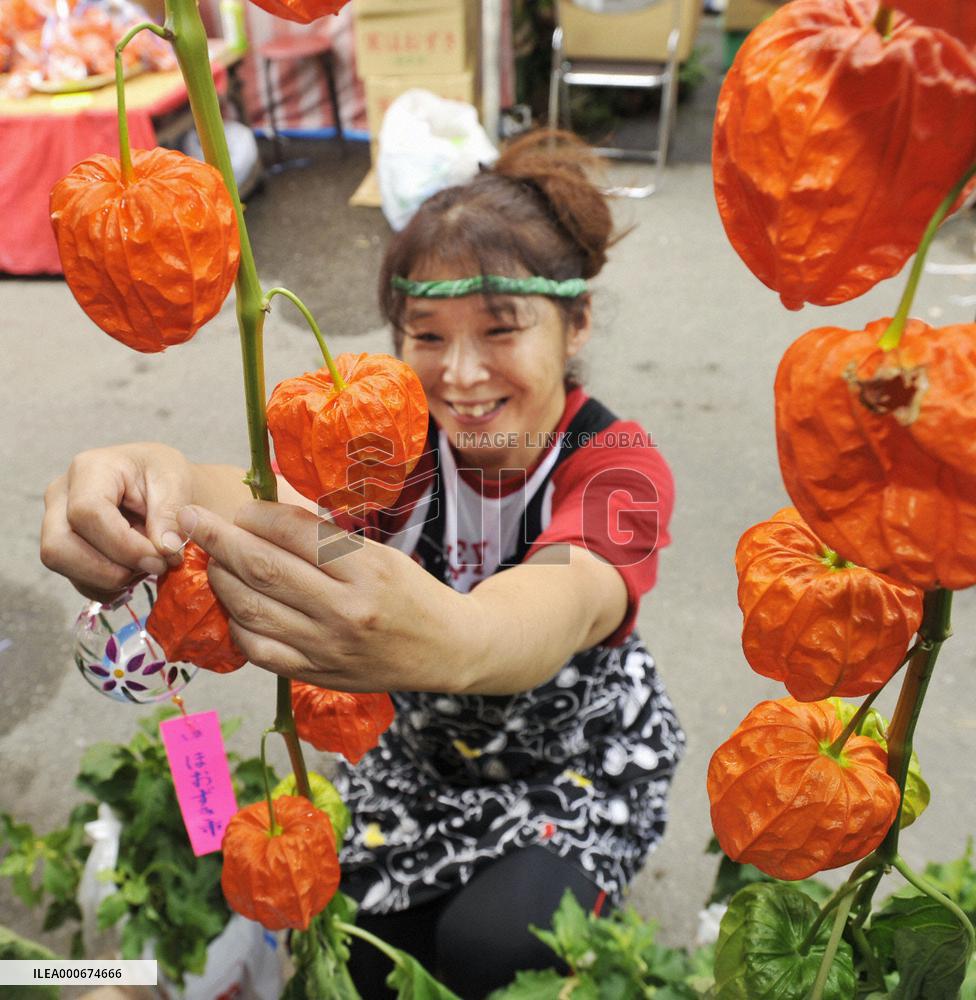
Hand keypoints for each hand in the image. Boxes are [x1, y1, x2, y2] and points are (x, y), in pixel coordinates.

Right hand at [40, 444, 193, 602]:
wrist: (159, 485)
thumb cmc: (164, 476)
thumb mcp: (176, 482)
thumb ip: (171, 514)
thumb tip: (165, 549)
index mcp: (90, 469)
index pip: (87, 513)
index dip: (123, 545)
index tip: (160, 559)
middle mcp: (62, 496)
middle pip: (59, 546)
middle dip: (109, 570)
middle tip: (155, 567)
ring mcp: (57, 523)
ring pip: (62, 566)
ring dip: (111, 579)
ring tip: (149, 566)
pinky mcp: (64, 549)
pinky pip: (76, 580)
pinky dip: (109, 587)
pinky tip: (136, 572)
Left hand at [182, 500, 475, 692]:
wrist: (446, 649)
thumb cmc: (411, 592)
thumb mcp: (380, 554)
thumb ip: (326, 540)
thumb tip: (264, 516)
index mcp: (368, 569)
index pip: (296, 533)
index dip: (257, 516)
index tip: (238, 506)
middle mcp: (346, 610)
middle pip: (265, 570)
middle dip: (219, 540)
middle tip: (192, 520)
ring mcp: (329, 648)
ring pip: (253, 610)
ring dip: (221, 581)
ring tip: (210, 561)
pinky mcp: (318, 675)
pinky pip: (260, 650)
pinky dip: (238, 624)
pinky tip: (234, 606)